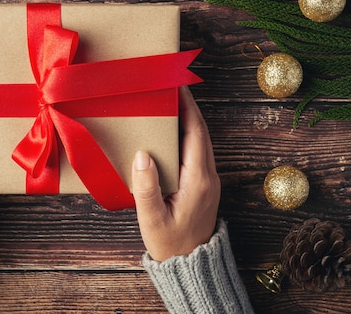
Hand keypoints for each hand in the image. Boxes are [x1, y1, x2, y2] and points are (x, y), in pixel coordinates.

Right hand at [132, 86, 219, 261]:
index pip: (196, 133)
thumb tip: (142, 155)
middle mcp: (208, 176)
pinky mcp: (203, 185)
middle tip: (170, 88)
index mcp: (198, 180)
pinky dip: (186, 136)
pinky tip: (171, 133)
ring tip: (169, 104)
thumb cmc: (170, 243)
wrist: (190, 263)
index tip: (177, 87)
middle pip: (200, 132)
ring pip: (200, 141)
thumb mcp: (152, 219)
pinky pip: (196, 152)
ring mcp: (208, 180)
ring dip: (187, 121)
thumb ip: (147, 187)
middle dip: (187, 108)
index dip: (188, 108)